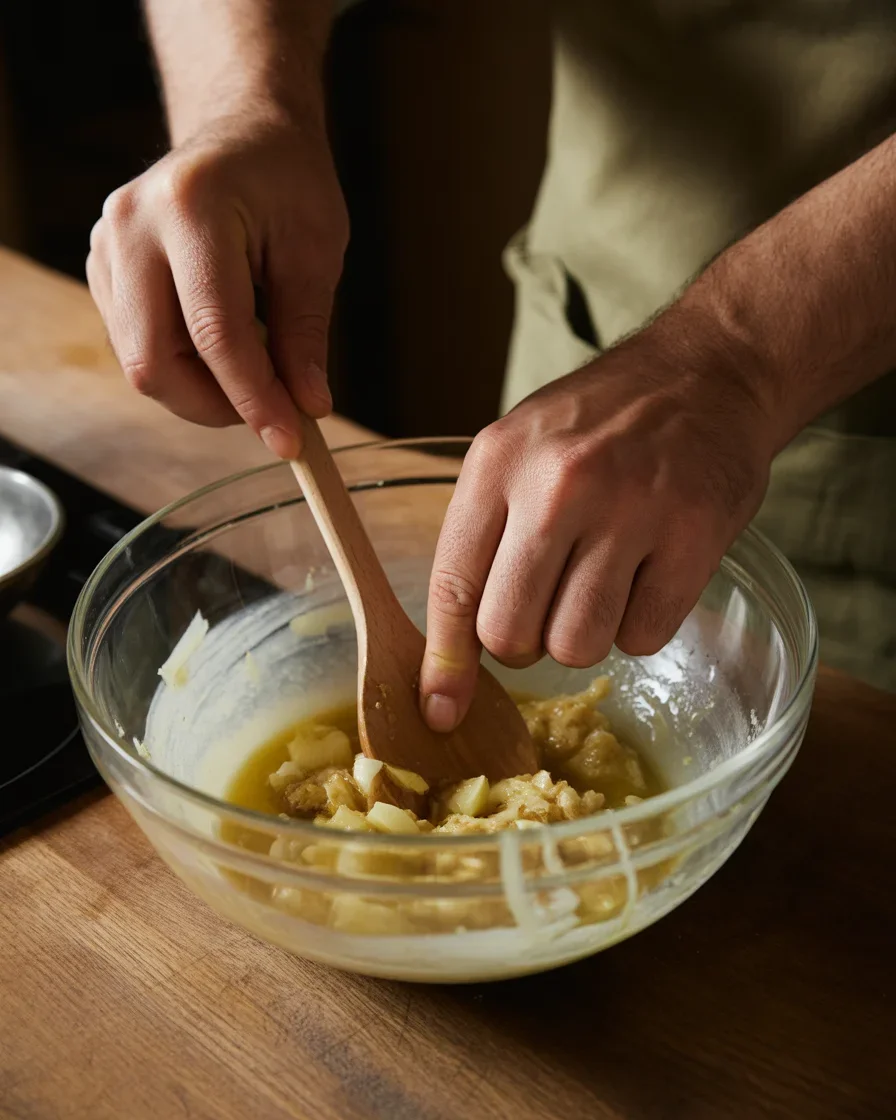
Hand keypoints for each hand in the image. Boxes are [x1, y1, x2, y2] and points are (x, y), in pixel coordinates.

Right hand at [87, 110, 348, 458]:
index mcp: (190, 208)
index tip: (291, 441)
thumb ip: (306, 332)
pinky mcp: (102, 267)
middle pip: (154, 360)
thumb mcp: (316, 250)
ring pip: (140, 362)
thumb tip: (307, 407)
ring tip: (255, 368)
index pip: (216, 332)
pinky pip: (135, 346)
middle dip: (216, 406)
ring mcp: (106, 245)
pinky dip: (182, 368)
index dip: (254, 398)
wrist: (243, 131)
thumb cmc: (288, 182)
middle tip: (271, 414)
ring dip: (201, 392)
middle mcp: (131, 225)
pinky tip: (221, 348)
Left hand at [419, 312, 775, 731]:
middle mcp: (559, 486)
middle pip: (510, 634)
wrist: (708, 374)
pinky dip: (640, 624)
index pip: (453, 587)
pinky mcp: (694, 537)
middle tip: (544, 607)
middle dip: (521, 643)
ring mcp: (632, 510)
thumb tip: (449, 660)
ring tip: (598, 584)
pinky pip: (644, 637)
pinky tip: (646, 575)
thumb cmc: (599, 423)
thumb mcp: (518, 451)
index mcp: (499, 463)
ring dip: (582, 636)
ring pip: (577, 646)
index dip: (444, 662)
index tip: (440, 710)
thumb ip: (481, 541)